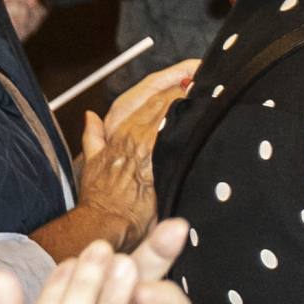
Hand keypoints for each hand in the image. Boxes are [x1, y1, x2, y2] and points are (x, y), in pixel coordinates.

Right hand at [73, 58, 195, 236]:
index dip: (177, 88)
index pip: (155, 97)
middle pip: (170, 101)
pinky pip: (184, 134)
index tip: (191, 83)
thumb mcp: (92, 160)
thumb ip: (93, 135)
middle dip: (189, 92)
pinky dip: (196, 125)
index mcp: (123, 131)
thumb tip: (90, 117)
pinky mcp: (165, 160)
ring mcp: (152, 146)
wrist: (106, 219)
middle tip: (209, 85)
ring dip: (195, 106)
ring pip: (178, 114)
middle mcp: (138, 134)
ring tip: (213, 99)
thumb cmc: (101, 196)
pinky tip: (210, 121)